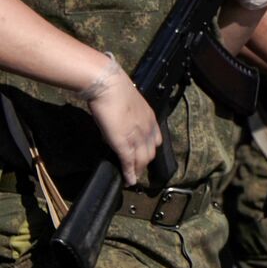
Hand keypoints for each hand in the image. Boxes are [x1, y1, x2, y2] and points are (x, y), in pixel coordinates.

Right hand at [85, 65, 161, 185]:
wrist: (109, 86)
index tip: (144, 156)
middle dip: (144, 163)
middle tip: (137, 170)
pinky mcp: (124, 143)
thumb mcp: (128, 105)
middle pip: (150, 152)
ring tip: (133, 178)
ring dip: (138, 170)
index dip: (149, 150)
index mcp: (150, 118)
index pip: (155, 140)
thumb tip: (120, 124)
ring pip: (142, 159)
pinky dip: (130, 173)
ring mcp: (137, 136)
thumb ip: (129, 117)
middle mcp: (147, 129)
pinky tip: (130, 181)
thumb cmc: (114, 91)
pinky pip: (129, 162)